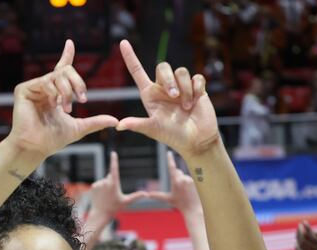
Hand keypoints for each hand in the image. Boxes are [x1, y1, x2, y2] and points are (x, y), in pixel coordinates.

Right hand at [6, 40, 117, 158]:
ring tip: (67, 108)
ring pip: (57, 75)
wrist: (36, 147)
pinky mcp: (23, 90)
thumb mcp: (78, 128)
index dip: (66, 55)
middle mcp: (44, 89)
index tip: (70, 43)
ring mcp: (33, 88)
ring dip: (67, 91)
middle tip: (82, 99)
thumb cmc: (52, 140)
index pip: (61, 70)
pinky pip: (45, 81)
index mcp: (54, 94)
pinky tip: (54, 104)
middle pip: (64, 71)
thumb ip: (95, 122)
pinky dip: (54, 92)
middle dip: (77, 82)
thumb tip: (115, 121)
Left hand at [87, 151, 146, 216]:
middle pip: (110, 176)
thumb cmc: (115, 208)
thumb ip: (136, 196)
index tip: (113, 153)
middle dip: (112, 182)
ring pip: (104, 181)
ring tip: (106, 196)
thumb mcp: (126, 202)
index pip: (114, 169)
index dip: (114, 160)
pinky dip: (100, 188)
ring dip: (106, 186)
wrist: (100, 214)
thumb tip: (147, 194)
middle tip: (112, 194)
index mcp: (114, 184)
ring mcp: (98, 184)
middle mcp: (105, 182)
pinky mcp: (93, 186)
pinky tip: (100, 196)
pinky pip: (99, 184)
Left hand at [117, 40, 218, 156]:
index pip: (137, 72)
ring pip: (181, 71)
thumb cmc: (173, 137)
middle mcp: (163, 88)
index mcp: (150, 95)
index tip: (123, 42)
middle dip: (169, 80)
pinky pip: (196, 77)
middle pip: (162, 66)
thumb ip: (138, 124)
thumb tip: (119, 125)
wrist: (196, 141)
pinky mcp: (196, 88)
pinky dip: (196, 88)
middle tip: (174, 97)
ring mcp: (180, 87)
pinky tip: (197, 99)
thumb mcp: (154, 130)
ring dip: (184, 89)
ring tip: (186, 107)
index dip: (130, 57)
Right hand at [139, 151, 202, 212]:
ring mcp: (191, 179)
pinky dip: (192, 183)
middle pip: (178, 172)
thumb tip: (147, 195)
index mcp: (176, 182)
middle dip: (177, 178)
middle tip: (180, 190)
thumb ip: (157, 195)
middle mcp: (184, 179)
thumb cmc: (180, 204)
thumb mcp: (168, 199)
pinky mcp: (198, 181)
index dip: (170, 159)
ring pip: (185, 176)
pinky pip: (193, 178)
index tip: (169, 153)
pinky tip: (193, 191)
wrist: (194, 208)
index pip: (172, 168)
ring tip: (188, 192)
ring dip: (185, 182)